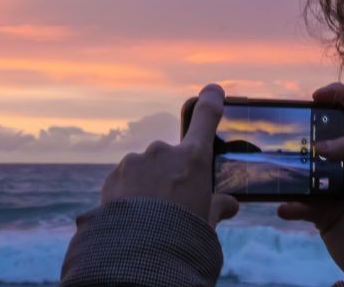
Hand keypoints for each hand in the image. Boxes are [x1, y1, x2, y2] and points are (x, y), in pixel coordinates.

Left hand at [101, 83, 238, 226]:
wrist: (138, 253)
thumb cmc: (182, 235)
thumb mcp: (207, 222)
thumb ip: (217, 207)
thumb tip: (229, 204)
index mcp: (193, 158)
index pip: (206, 118)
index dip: (210, 101)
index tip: (212, 90)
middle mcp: (164, 152)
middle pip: (170, 158)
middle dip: (170, 176)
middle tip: (172, 206)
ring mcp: (136, 162)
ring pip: (145, 170)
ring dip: (147, 185)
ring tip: (148, 216)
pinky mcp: (113, 176)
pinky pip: (125, 181)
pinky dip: (128, 194)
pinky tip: (131, 216)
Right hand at [278, 83, 343, 281]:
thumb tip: (322, 142)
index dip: (342, 95)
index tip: (317, 95)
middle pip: (329, 134)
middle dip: (310, 129)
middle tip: (292, 129)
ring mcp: (336, 187)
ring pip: (308, 168)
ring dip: (294, 169)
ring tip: (282, 170)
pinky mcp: (323, 211)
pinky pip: (300, 202)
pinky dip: (291, 204)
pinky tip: (285, 208)